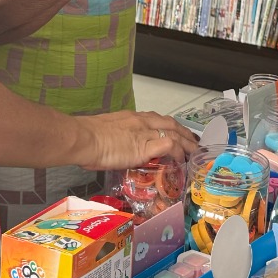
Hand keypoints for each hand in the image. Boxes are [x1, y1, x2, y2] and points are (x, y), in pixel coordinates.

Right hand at [73, 110, 198, 169]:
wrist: (83, 138)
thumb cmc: (86, 138)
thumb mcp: (106, 133)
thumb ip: (117, 138)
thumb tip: (118, 148)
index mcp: (131, 117)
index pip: (156, 119)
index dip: (169, 126)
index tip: (176, 132)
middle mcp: (141, 121)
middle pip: (171, 123)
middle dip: (184, 132)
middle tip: (193, 141)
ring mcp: (145, 132)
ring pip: (174, 133)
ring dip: (187, 142)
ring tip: (194, 152)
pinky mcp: (145, 146)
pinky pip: (169, 145)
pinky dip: (178, 152)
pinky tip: (181, 159)